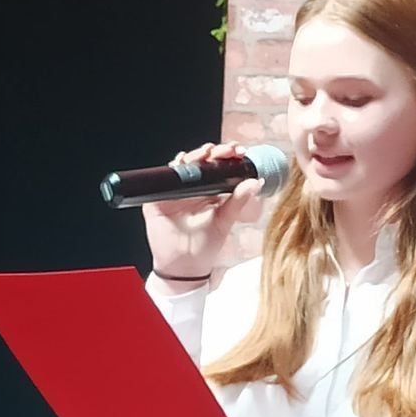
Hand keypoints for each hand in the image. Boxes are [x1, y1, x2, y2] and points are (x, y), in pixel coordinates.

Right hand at [143, 143, 266, 280]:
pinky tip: (180, 162)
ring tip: (207, 153)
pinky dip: (171, 169)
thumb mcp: (224, 222)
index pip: (220, 167)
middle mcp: (193, 187)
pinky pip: (163, 179)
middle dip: (215, 152)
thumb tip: (257, 182)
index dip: (229, 157)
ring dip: (194, 156)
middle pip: (202, 162)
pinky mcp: (158, 198)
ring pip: (183, 166)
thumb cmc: (205, 246)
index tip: (241, 152)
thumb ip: (238, 202)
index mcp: (211, 191)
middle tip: (228, 150)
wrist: (183, 267)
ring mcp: (175, 190)